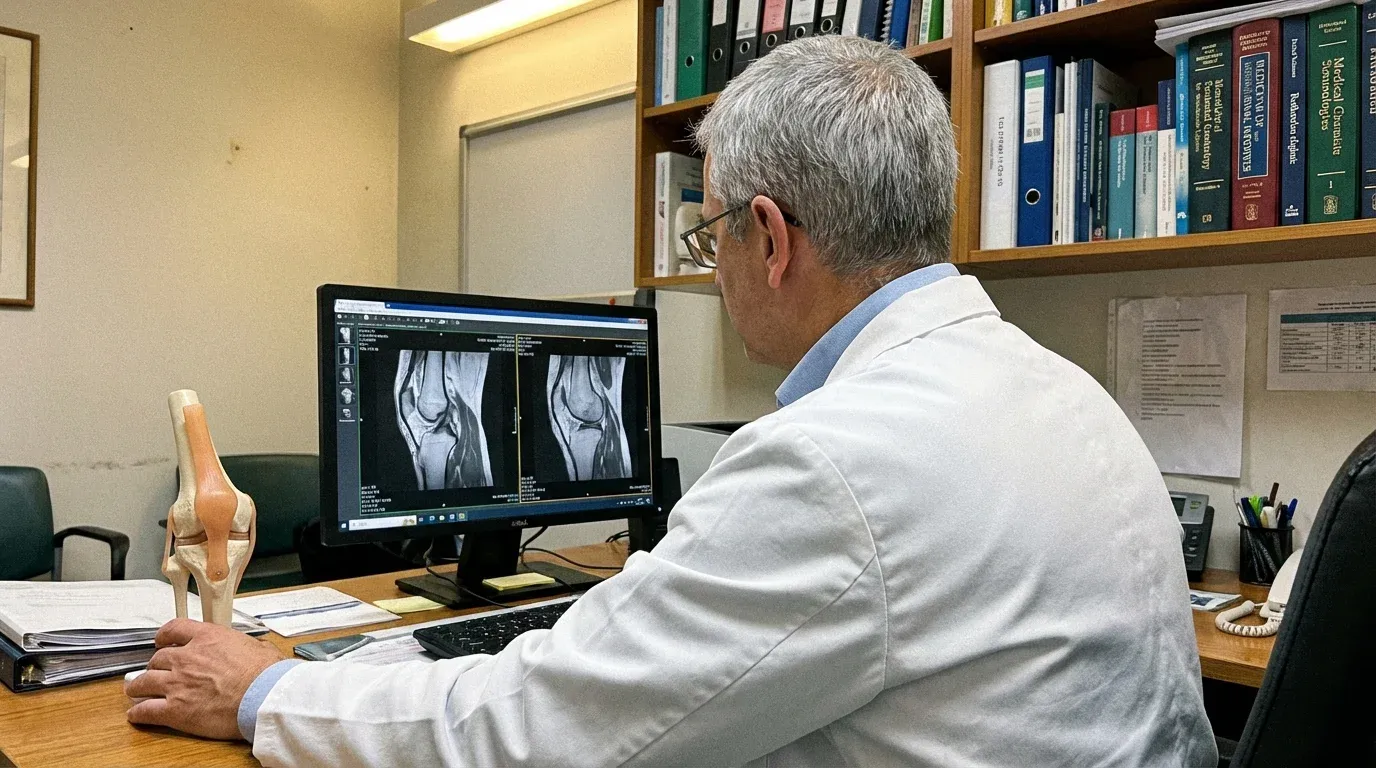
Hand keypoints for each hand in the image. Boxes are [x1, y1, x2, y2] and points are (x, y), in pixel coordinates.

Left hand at [125, 618, 285, 739]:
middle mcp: (187, 658)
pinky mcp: (174, 709)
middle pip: (157, 659)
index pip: (174, 629)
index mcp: (208, 638)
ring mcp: (177, 683)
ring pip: (144, 682)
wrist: (263, 698)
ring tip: (136, 691)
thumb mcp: (259, 648)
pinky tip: (137, 715)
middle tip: (156, 671)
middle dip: (155, 666)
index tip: (162, 641)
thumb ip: (247, 647)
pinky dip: (138, 713)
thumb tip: (257, 650)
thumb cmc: (266, 675)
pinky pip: (145, 710)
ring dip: (138, 687)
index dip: (164, 636)